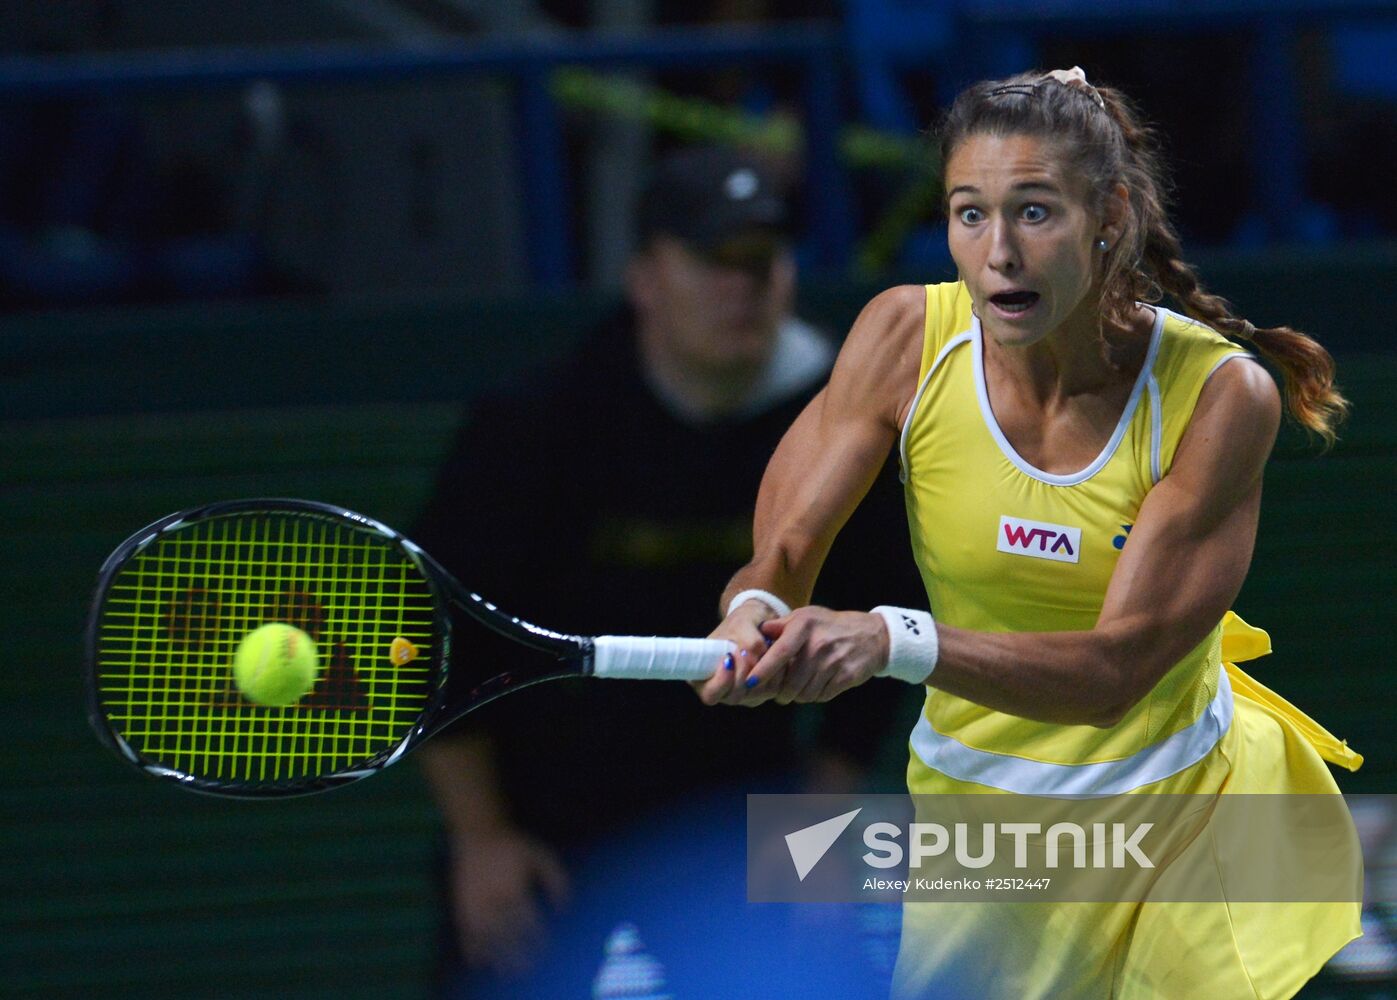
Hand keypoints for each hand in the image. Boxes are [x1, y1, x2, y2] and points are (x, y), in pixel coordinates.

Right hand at [446, 824, 569, 976]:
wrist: (477, 834)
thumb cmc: (513, 846)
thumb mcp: (540, 855)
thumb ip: (556, 879)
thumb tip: (564, 907)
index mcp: (513, 888)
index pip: (527, 921)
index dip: (536, 937)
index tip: (544, 948)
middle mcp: (493, 899)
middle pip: (507, 934)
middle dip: (518, 953)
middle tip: (528, 969)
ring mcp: (475, 904)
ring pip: (487, 938)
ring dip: (496, 957)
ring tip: (506, 972)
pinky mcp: (461, 906)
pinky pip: (466, 933)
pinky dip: (472, 949)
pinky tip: (478, 962)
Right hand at [694, 598, 784, 706]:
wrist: (758, 623)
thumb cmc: (742, 622)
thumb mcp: (742, 622)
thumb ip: (747, 640)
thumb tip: (753, 658)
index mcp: (704, 674)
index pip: (710, 693)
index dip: (721, 682)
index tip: (729, 658)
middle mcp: (722, 689)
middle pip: (734, 697)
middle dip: (746, 674)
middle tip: (752, 650)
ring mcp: (741, 694)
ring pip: (756, 696)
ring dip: (765, 673)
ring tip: (768, 649)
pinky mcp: (760, 693)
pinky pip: (772, 691)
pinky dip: (777, 674)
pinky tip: (777, 657)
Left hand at [738, 606, 888, 705]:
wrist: (873, 635)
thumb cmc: (831, 626)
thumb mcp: (807, 616)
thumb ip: (781, 625)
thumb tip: (757, 633)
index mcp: (804, 626)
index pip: (779, 653)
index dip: (763, 671)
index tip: (751, 683)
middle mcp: (818, 643)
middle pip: (790, 682)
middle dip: (781, 692)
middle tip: (779, 693)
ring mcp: (834, 661)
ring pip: (805, 693)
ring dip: (798, 695)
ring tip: (799, 688)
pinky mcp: (846, 676)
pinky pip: (821, 696)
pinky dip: (815, 695)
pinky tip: (817, 686)